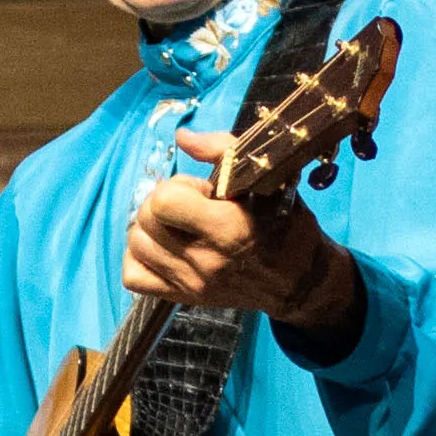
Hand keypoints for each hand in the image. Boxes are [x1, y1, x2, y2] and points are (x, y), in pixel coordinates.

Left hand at [130, 131, 362, 340]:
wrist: (301, 280)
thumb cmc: (286, 223)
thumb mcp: (268, 178)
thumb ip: (224, 149)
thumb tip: (182, 137)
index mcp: (228, 228)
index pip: (164, 200)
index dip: (179, 186)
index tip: (202, 192)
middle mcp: (205, 260)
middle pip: (146, 220)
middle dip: (162, 203)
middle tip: (188, 206)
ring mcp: (192, 283)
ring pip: (136, 245)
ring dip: (150, 228)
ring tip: (175, 225)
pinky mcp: (184, 298)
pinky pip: (134, 277)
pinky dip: (139, 258)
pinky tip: (160, 248)